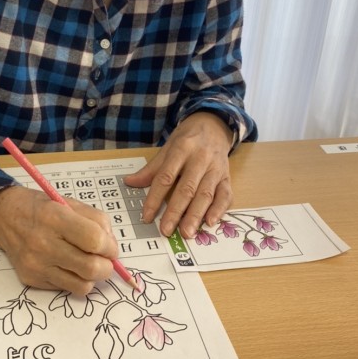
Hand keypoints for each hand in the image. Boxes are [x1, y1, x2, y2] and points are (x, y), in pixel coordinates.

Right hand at [0, 186, 118, 294]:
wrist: (4, 217)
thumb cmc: (41, 208)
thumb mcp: (70, 203)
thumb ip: (97, 221)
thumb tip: (112, 247)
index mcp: (55, 217)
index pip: (94, 240)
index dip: (110, 247)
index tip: (110, 247)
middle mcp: (43, 243)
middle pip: (91, 268)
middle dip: (107, 267)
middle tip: (105, 260)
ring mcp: (36, 265)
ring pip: (82, 285)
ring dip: (92, 276)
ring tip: (88, 263)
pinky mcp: (31, 280)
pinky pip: (66, 288)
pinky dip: (75, 279)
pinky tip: (68, 266)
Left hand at [124, 112, 233, 237]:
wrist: (213, 125)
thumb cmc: (187, 139)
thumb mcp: (167, 148)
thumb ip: (151, 169)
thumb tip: (129, 182)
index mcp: (181, 149)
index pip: (166, 177)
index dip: (155, 198)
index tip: (147, 216)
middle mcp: (200, 159)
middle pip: (187, 188)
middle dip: (176, 211)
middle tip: (166, 230)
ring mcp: (216, 168)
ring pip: (206, 194)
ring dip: (196, 215)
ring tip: (187, 233)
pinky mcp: (227, 177)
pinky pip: (225, 195)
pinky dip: (219, 209)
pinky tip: (210, 222)